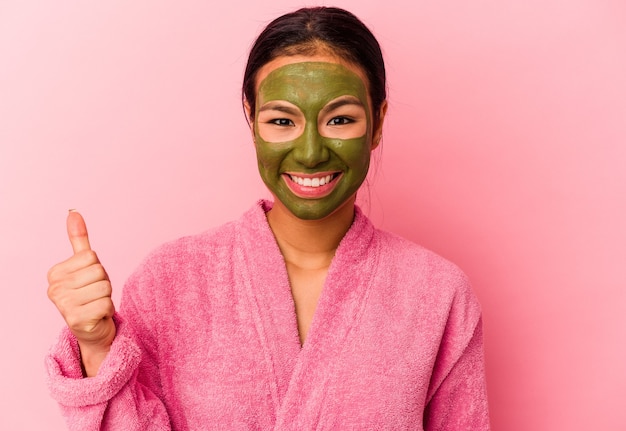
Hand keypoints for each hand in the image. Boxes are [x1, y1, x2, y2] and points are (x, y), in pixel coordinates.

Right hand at [47, 210, 115, 375]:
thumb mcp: (85, 265)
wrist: (93, 329)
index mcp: (54, 273)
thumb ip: (79, 240)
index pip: (91, 256)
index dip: (97, 269)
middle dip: (104, 283)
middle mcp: (54, 289)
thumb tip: (73, 212)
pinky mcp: (76, 320)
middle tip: (95, 295)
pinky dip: (108, 310)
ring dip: (107, 297)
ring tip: (96, 305)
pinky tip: (98, 316)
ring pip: (104, 287)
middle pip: (99, 271)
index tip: (89, 282)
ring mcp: (63, 306)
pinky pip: (107, 304)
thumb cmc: (90, 294)